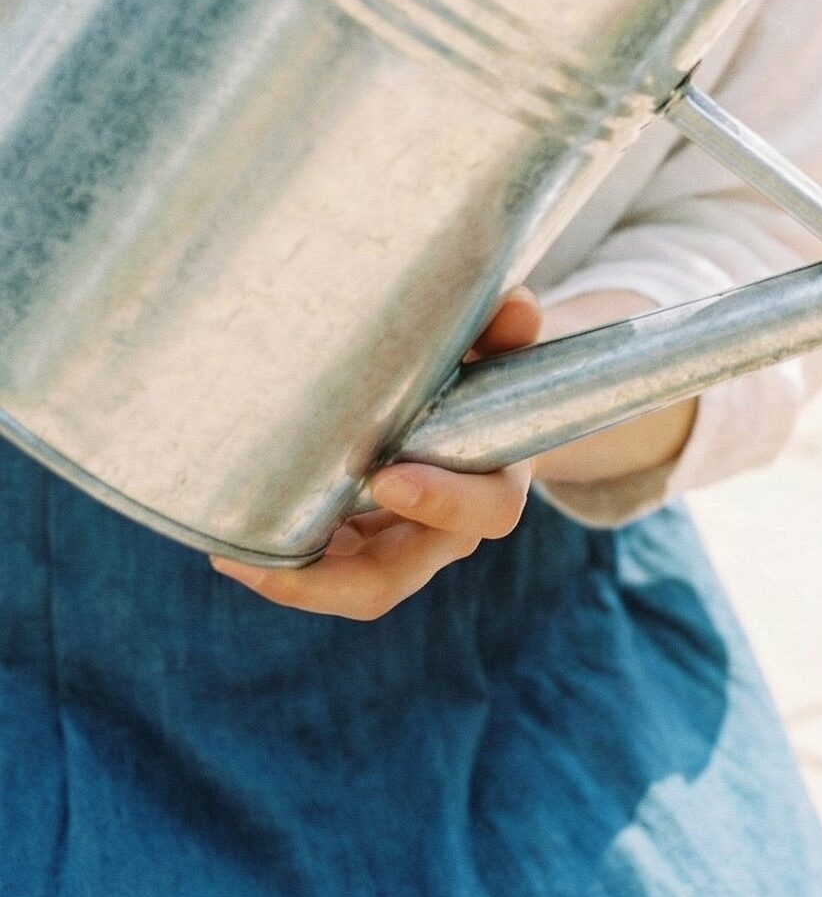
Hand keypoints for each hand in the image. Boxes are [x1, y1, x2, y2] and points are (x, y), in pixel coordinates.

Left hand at [208, 286, 542, 619]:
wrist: (480, 416)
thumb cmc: (488, 376)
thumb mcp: (500, 349)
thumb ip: (507, 328)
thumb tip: (514, 307)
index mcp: (496, 482)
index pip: (485, 510)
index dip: (441, 502)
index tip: (388, 476)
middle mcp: (447, 532)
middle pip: (393, 578)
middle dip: (333, 579)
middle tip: (276, 557)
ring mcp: (400, 548)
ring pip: (350, 589)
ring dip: (291, 583)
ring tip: (232, 555)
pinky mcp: (362, 549)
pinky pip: (323, 574)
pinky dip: (281, 566)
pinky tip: (232, 543)